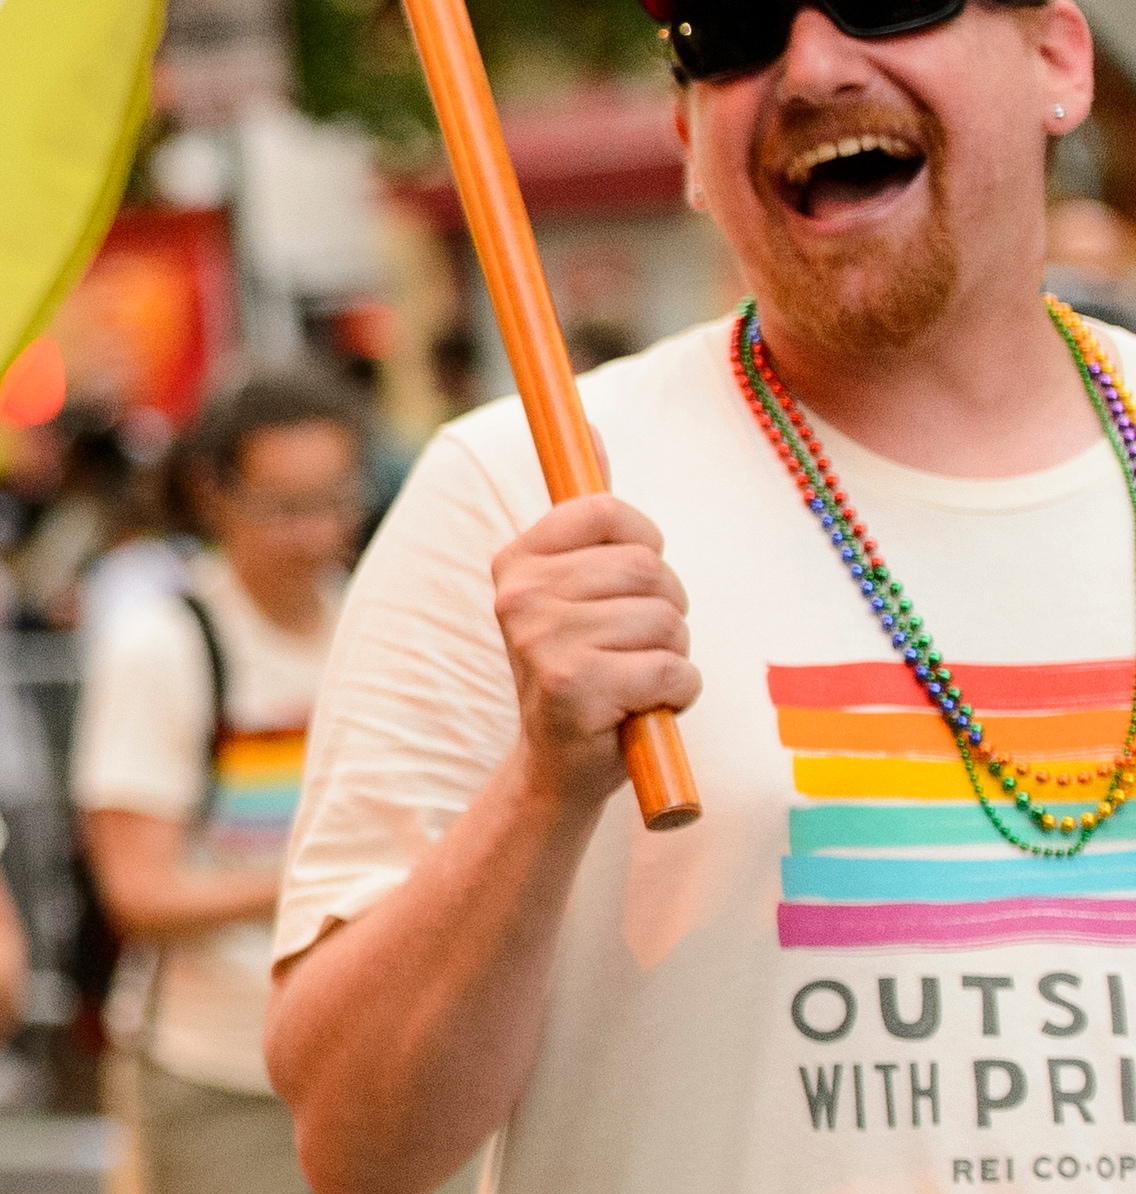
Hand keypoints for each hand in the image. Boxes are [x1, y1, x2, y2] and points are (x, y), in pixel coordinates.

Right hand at [490, 493, 698, 813]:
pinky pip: (674, 670)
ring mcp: (542, 641)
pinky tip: (641, 708)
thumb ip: (588, 517)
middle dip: (666, 612)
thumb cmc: (583, 667)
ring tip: (635, 679)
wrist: (559, 766)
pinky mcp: (574, 687)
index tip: (628, 585)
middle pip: (652, 570)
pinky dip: (677, 694)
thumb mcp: (575, 586)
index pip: (612, 511)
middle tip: (633, 646)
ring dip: (672, 656)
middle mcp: (519, 595)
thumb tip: (592, 427)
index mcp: (517, 560)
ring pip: (668, 621)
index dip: (645, 548)